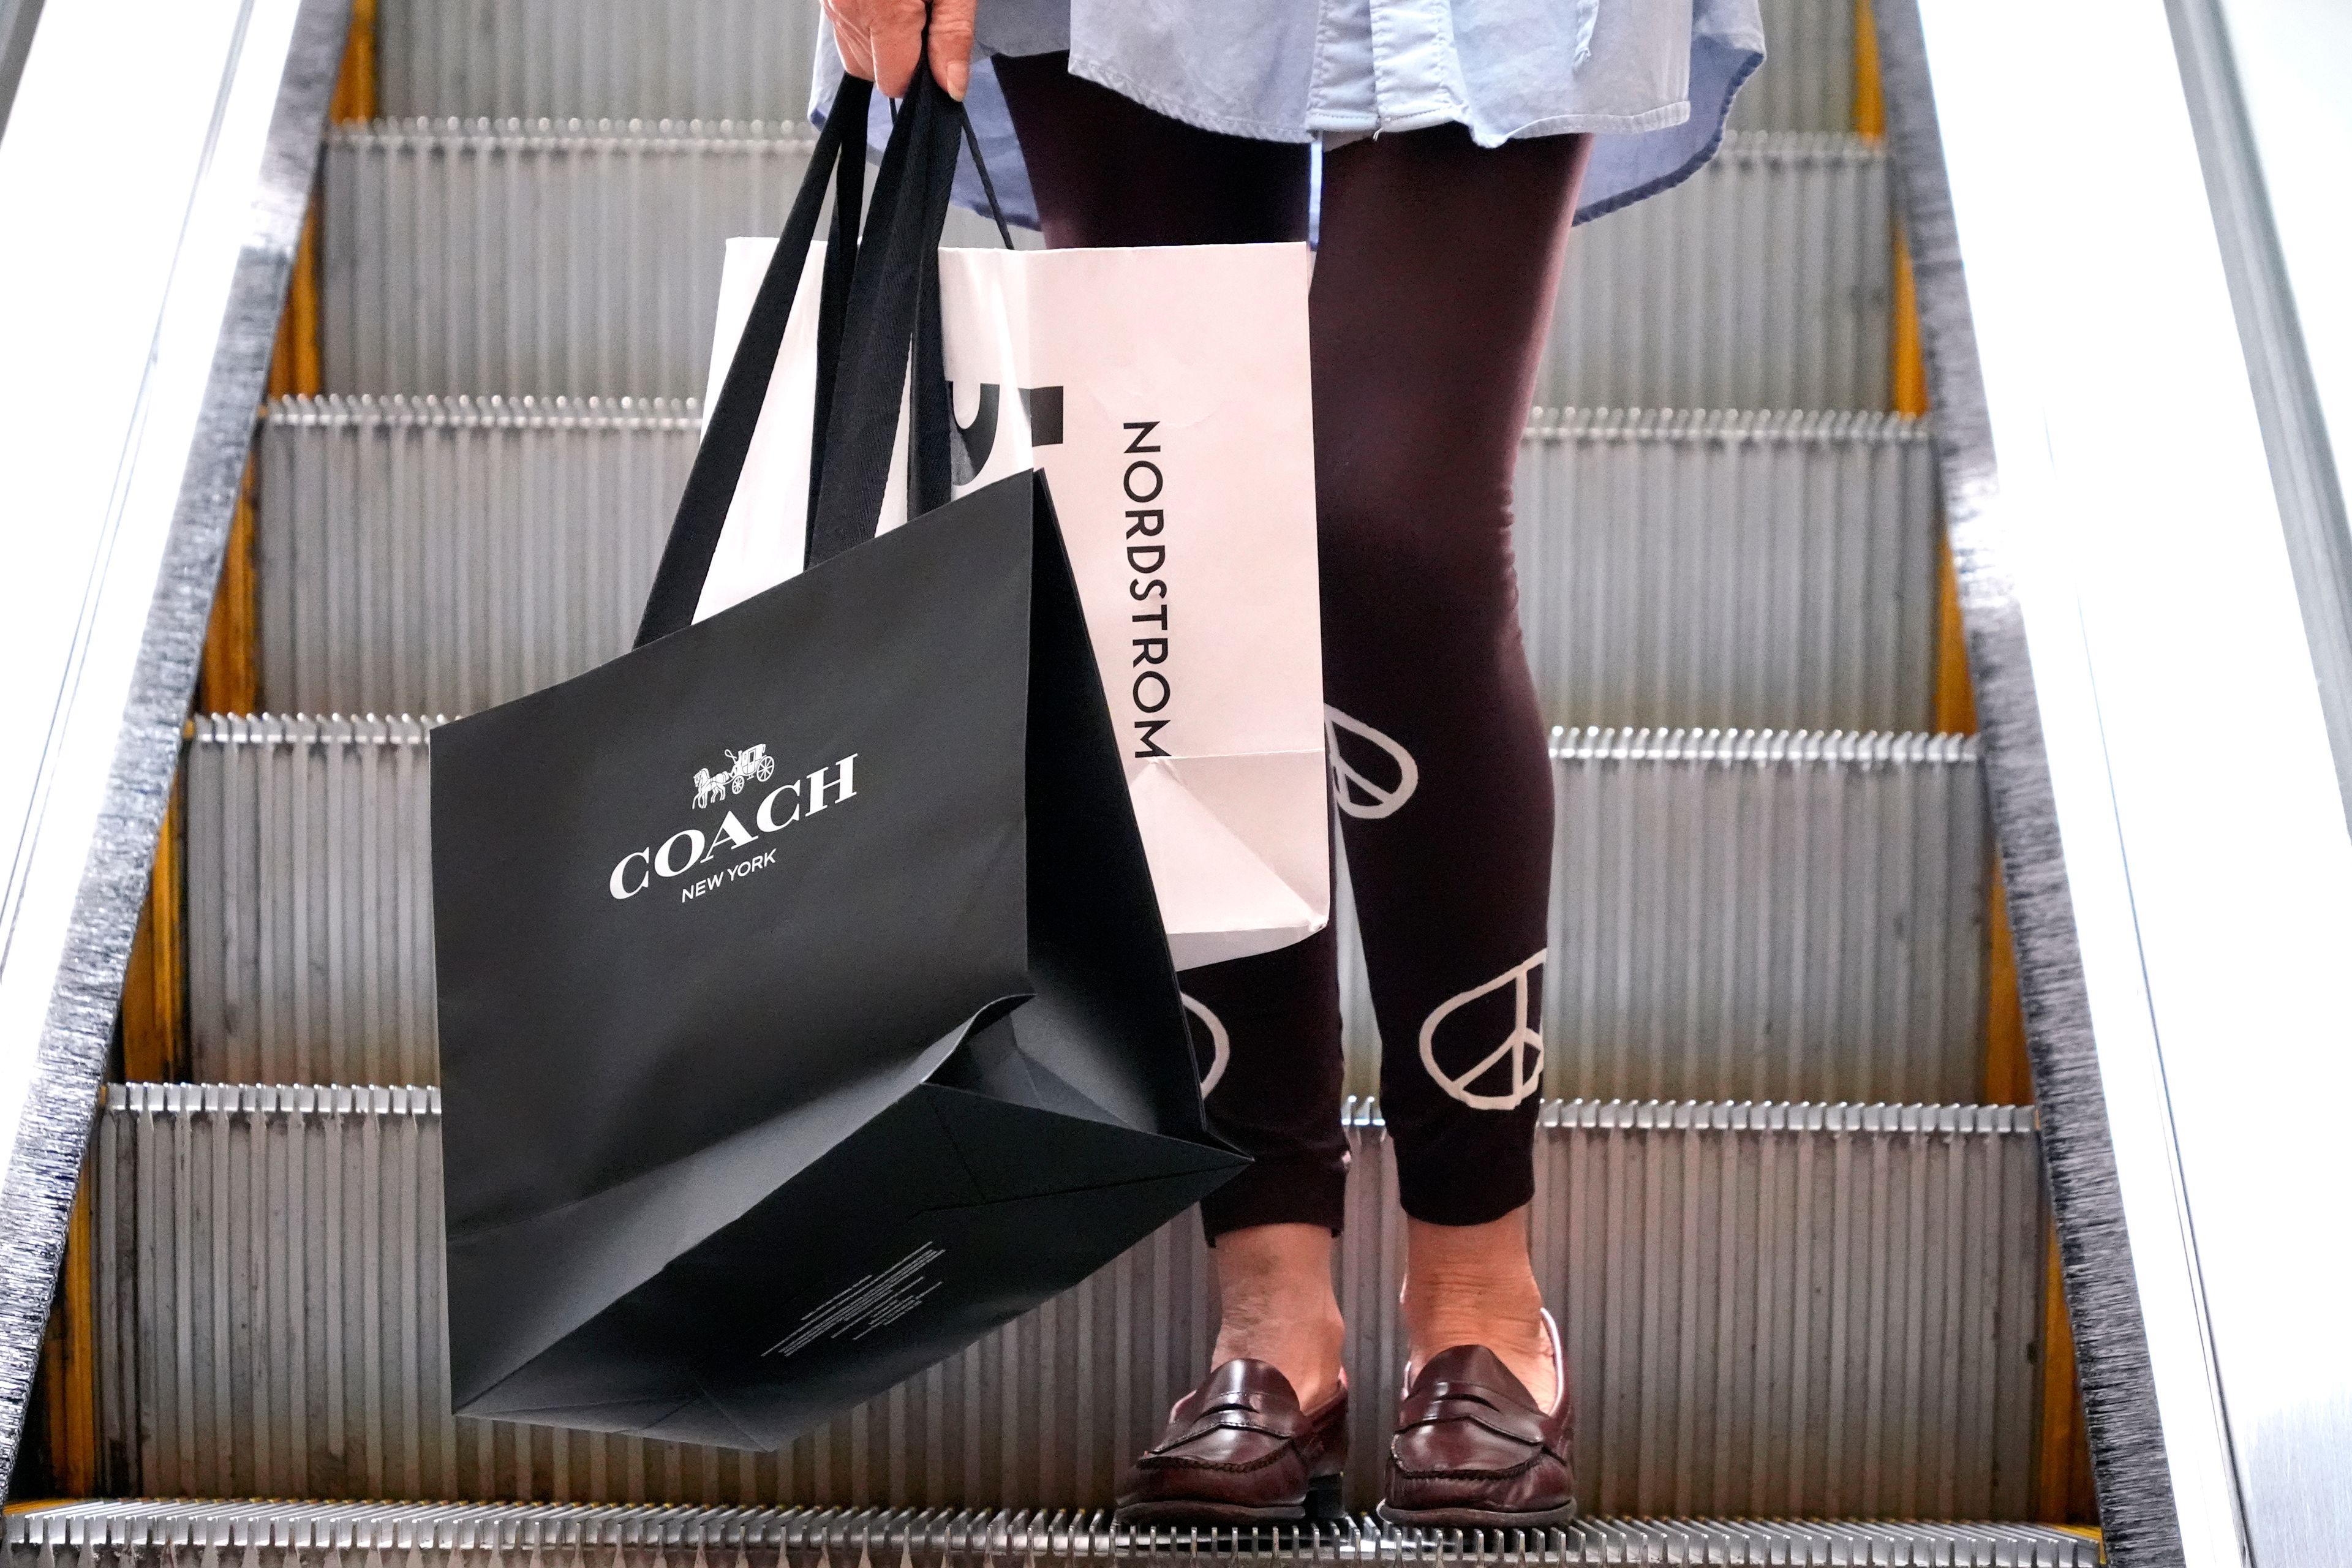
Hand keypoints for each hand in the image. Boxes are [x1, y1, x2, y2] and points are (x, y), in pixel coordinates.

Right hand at [823, 0, 976, 99]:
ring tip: (901, 4)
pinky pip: (842, 31)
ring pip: (854, 54)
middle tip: (919, 16)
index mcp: (883, 11)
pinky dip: (863, 25)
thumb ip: (953, 36)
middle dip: (898, 56)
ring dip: (878, 42)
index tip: (932, 46)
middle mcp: (848, 11)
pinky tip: (882, 2)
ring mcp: (830, 4)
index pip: (894, 83)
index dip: (917, 73)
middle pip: (871, 73)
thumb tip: (952, 88)